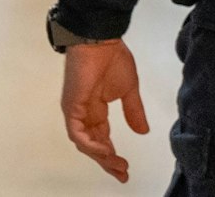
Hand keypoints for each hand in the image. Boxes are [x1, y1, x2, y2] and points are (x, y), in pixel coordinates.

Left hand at [61, 39, 147, 182]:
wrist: (100, 39)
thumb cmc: (112, 57)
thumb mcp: (129, 90)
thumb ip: (133, 111)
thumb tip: (143, 131)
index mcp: (95, 108)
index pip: (101, 138)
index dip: (112, 155)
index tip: (125, 169)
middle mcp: (84, 111)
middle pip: (93, 144)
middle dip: (108, 162)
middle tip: (122, 174)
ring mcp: (75, 109)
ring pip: (84, 143)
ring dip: (101, 157)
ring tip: (117, 165)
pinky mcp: (71, 105)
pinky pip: (77, 133)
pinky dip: (90, 145)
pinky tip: (106, 151)